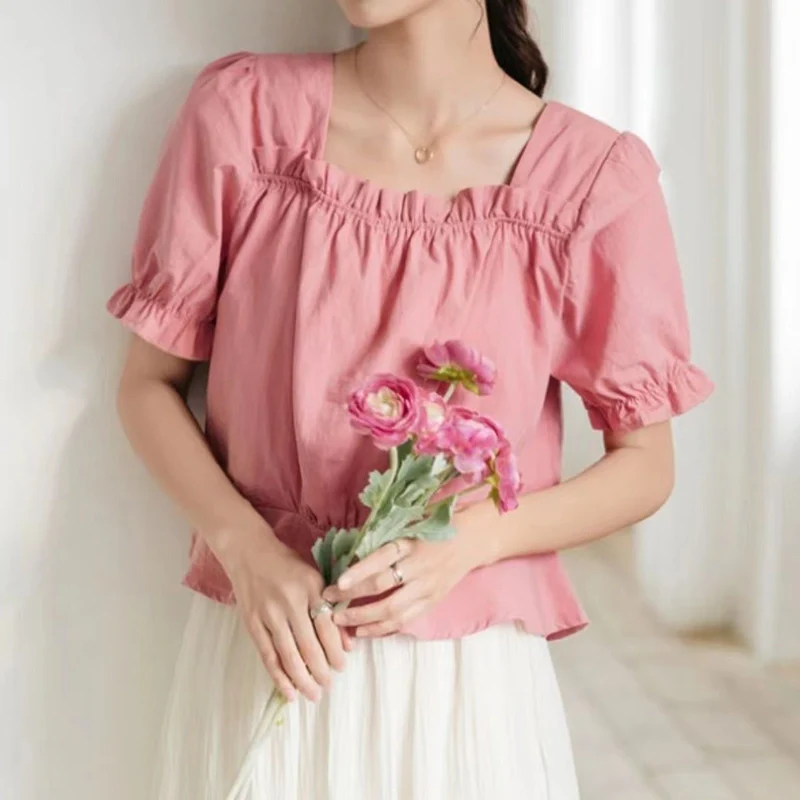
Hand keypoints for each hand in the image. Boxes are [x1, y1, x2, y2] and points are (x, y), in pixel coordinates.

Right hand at [216, 524, 350, 701]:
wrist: (249, 553)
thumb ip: (330, 607)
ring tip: (313, 694)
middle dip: (321, 671)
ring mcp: (269, 614)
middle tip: (328, 685)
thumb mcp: (314, 578)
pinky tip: (289, 691)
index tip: (342, 666)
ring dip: (303, 680)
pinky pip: (268, 656)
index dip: (335, 651)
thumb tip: (347, 643)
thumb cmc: (287, 565)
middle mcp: (290, 601)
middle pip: (309, 645)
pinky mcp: (252, 623)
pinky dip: (279, 677)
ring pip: (289, 655)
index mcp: (310, 587)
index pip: (326, 626)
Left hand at [322, 532, 479, 637]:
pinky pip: (404, 621)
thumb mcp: (407, 526)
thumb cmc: (431, 529)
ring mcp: (426, 588)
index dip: (358, 573)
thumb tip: (347, 552)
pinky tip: (363, 631)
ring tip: (341, 622)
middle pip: (382, 588)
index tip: (336, 583)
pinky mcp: (431, 602)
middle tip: (328, 603)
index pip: (380, 560)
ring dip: (364, 618)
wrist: (468, 541)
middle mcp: (418, 567)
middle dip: (352, 598)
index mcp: (409, 544)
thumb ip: (382, 540)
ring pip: (393, 610)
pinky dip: (382, 629)